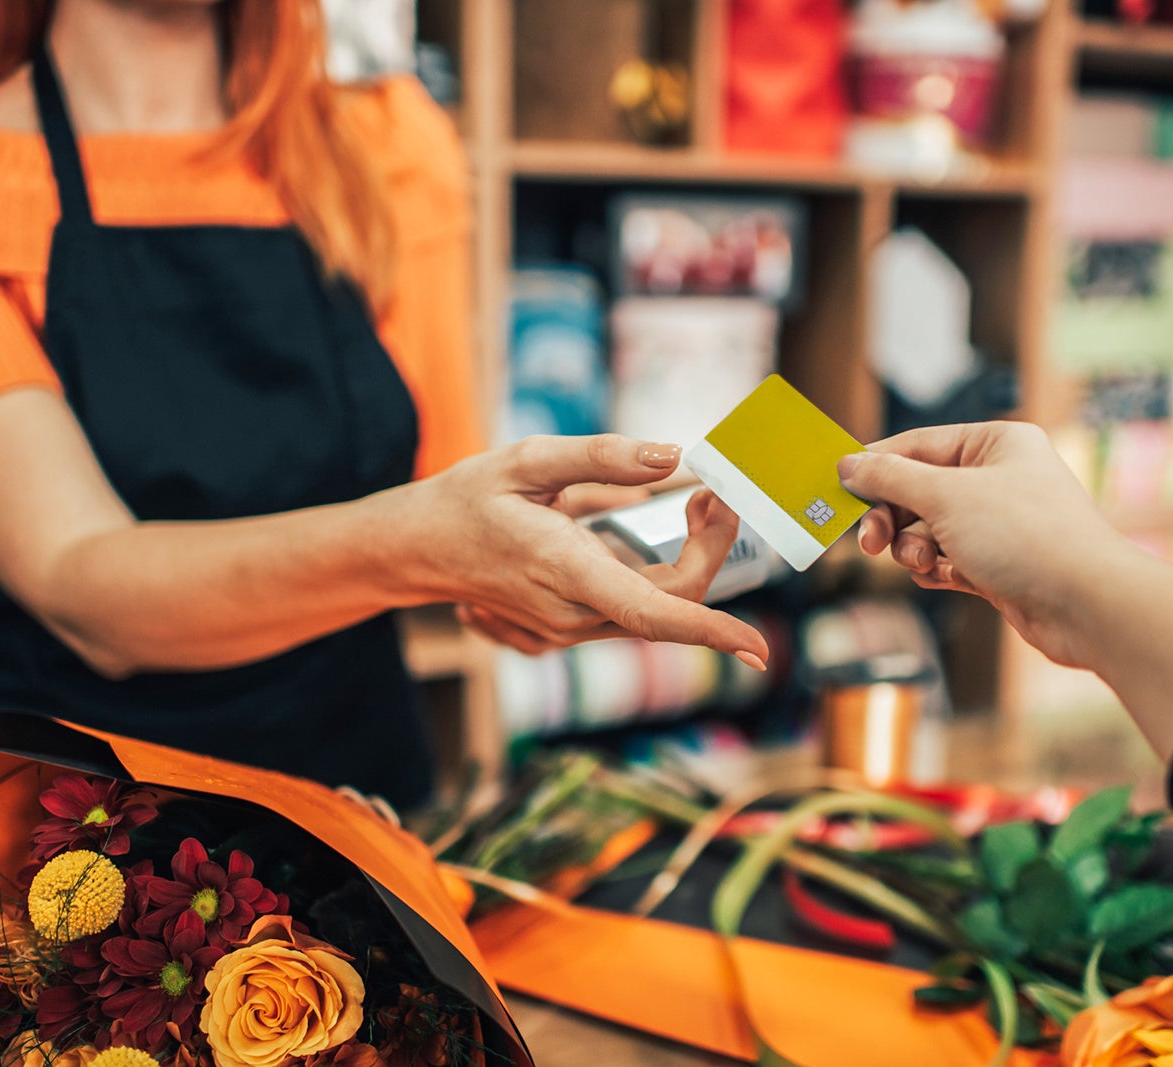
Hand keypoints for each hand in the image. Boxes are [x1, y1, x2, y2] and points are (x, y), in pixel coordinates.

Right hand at [400, 435, 767, 667]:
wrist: (418, 550)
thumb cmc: (468, 500)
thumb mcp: (527, 460)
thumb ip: (602, 458)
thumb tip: (672, 458)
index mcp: (564, 570)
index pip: (652, 613)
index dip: (710, 631)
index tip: (754, 646)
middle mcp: (574, 612)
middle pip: (672, 599)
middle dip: (711, 547)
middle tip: (715, 491)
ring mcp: (574, 627)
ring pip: (660, 604)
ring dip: (692, 555)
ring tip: (697, 498)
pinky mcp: (576, 625)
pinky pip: (638, 603)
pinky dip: (665, 567)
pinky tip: (656, 520)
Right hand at [839, 421, 1172, 762]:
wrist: (1086, 604)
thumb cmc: (1027, 537)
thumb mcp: (945, 497)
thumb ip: (890, 479)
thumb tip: (849, 464)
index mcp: (997, 443)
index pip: (916, 446)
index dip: (875, 468)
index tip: (838, 489)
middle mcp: (1000, 477)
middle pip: (918, 490)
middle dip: (892, 517)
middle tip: (869, 543)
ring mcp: (1001, 523)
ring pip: (929, 529)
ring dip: (913, 548)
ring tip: (921, 562)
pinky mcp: (1000, 564)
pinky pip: (947, 558)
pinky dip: (936, 568)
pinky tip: (941, 576)